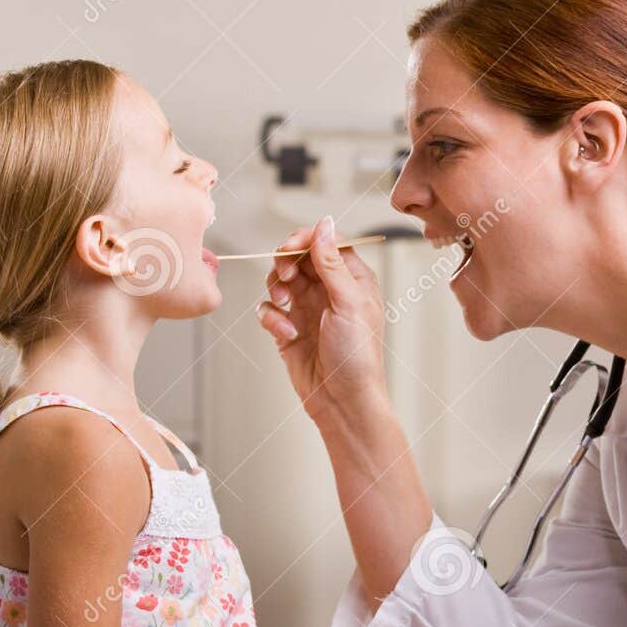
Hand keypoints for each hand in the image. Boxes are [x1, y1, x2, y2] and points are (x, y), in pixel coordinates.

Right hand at [257, 216, 387, 424]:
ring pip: (280, 278)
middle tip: (285, 275)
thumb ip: (333, 262)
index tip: (290, 246)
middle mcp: (330, 290)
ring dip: (276, 285)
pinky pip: (269, 309)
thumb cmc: (357, 355)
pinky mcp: (288, 328)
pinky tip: (287, 334)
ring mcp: (307, 309)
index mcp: (353, 280)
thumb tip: (325, 224)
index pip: (327, 242)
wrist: (343, 402)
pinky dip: (272, 317)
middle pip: (299, 256)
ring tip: (283, 302)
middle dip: (286, 260)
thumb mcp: (349, 303)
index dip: (306, 238)